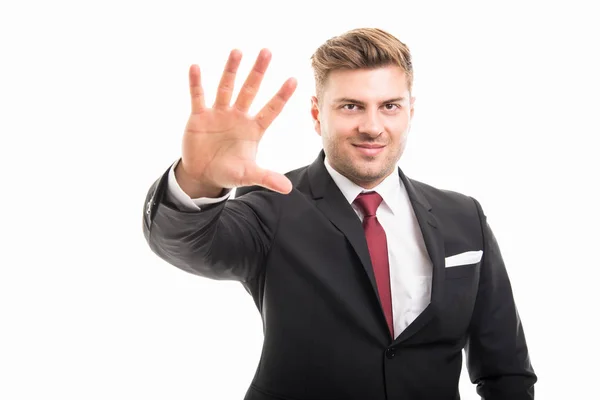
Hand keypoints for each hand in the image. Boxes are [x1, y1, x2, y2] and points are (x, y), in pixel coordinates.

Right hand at [177, 48, 296, 195]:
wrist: (203, 175)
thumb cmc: (229, 172)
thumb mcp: (248, 175)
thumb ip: (266, 178)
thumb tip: (288, 189)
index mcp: (253, 129)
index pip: (271, 109)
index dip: (281, 96)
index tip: (294, 79)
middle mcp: (238, 116)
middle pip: (250, 90)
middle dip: (258, 72)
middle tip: (267, 51)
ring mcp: (219, 113)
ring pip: (226, 87)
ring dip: (231, 70)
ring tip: (237, 51)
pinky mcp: (200, 116)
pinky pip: (198, 97)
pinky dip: (196, 83)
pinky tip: (196, 67)